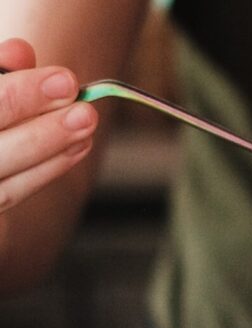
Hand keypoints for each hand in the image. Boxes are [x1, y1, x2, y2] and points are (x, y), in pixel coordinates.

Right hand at [0, 38, 96, 213]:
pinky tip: (73, 151)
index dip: (21, 96)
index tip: (66, 80)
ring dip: (51, 157)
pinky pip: (9, 196)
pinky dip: (43, 173)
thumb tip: (21, 51)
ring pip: (4, 188)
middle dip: (43, 133)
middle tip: (86, 113)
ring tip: (86, 132)